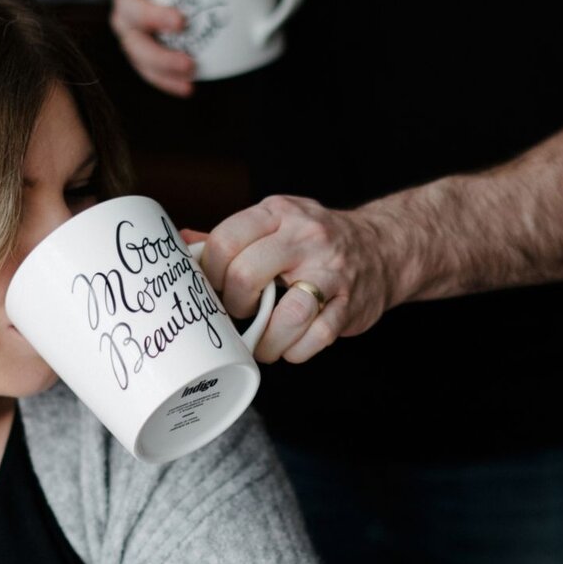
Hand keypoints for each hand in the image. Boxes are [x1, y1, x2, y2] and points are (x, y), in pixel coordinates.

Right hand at [101, 0, 198, 97]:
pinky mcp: (146, 49)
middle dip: (148, 15)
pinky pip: (146, 68)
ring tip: (189, 65)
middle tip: (180, 22)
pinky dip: (166, 79)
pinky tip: (189, 86)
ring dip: (157, 57)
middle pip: (124, 3)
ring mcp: (133, 23)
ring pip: (131, 41)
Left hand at [190, 197, 402, 364]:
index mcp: (279, 213)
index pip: (227, 240)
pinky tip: (291, 346)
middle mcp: (306, 237)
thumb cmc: (317, 242)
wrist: (383, 248)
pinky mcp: (350, 304)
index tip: (213, 288)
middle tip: (240, 313)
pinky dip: (296, 350)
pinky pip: (316, 337)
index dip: (209, 273)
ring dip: (266, 339)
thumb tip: (180, 245)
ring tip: (263, 342)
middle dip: (234, 306)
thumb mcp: (276, 223)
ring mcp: (332, 271)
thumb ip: (232, 237)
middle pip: (247, 276)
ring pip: (287, 314)